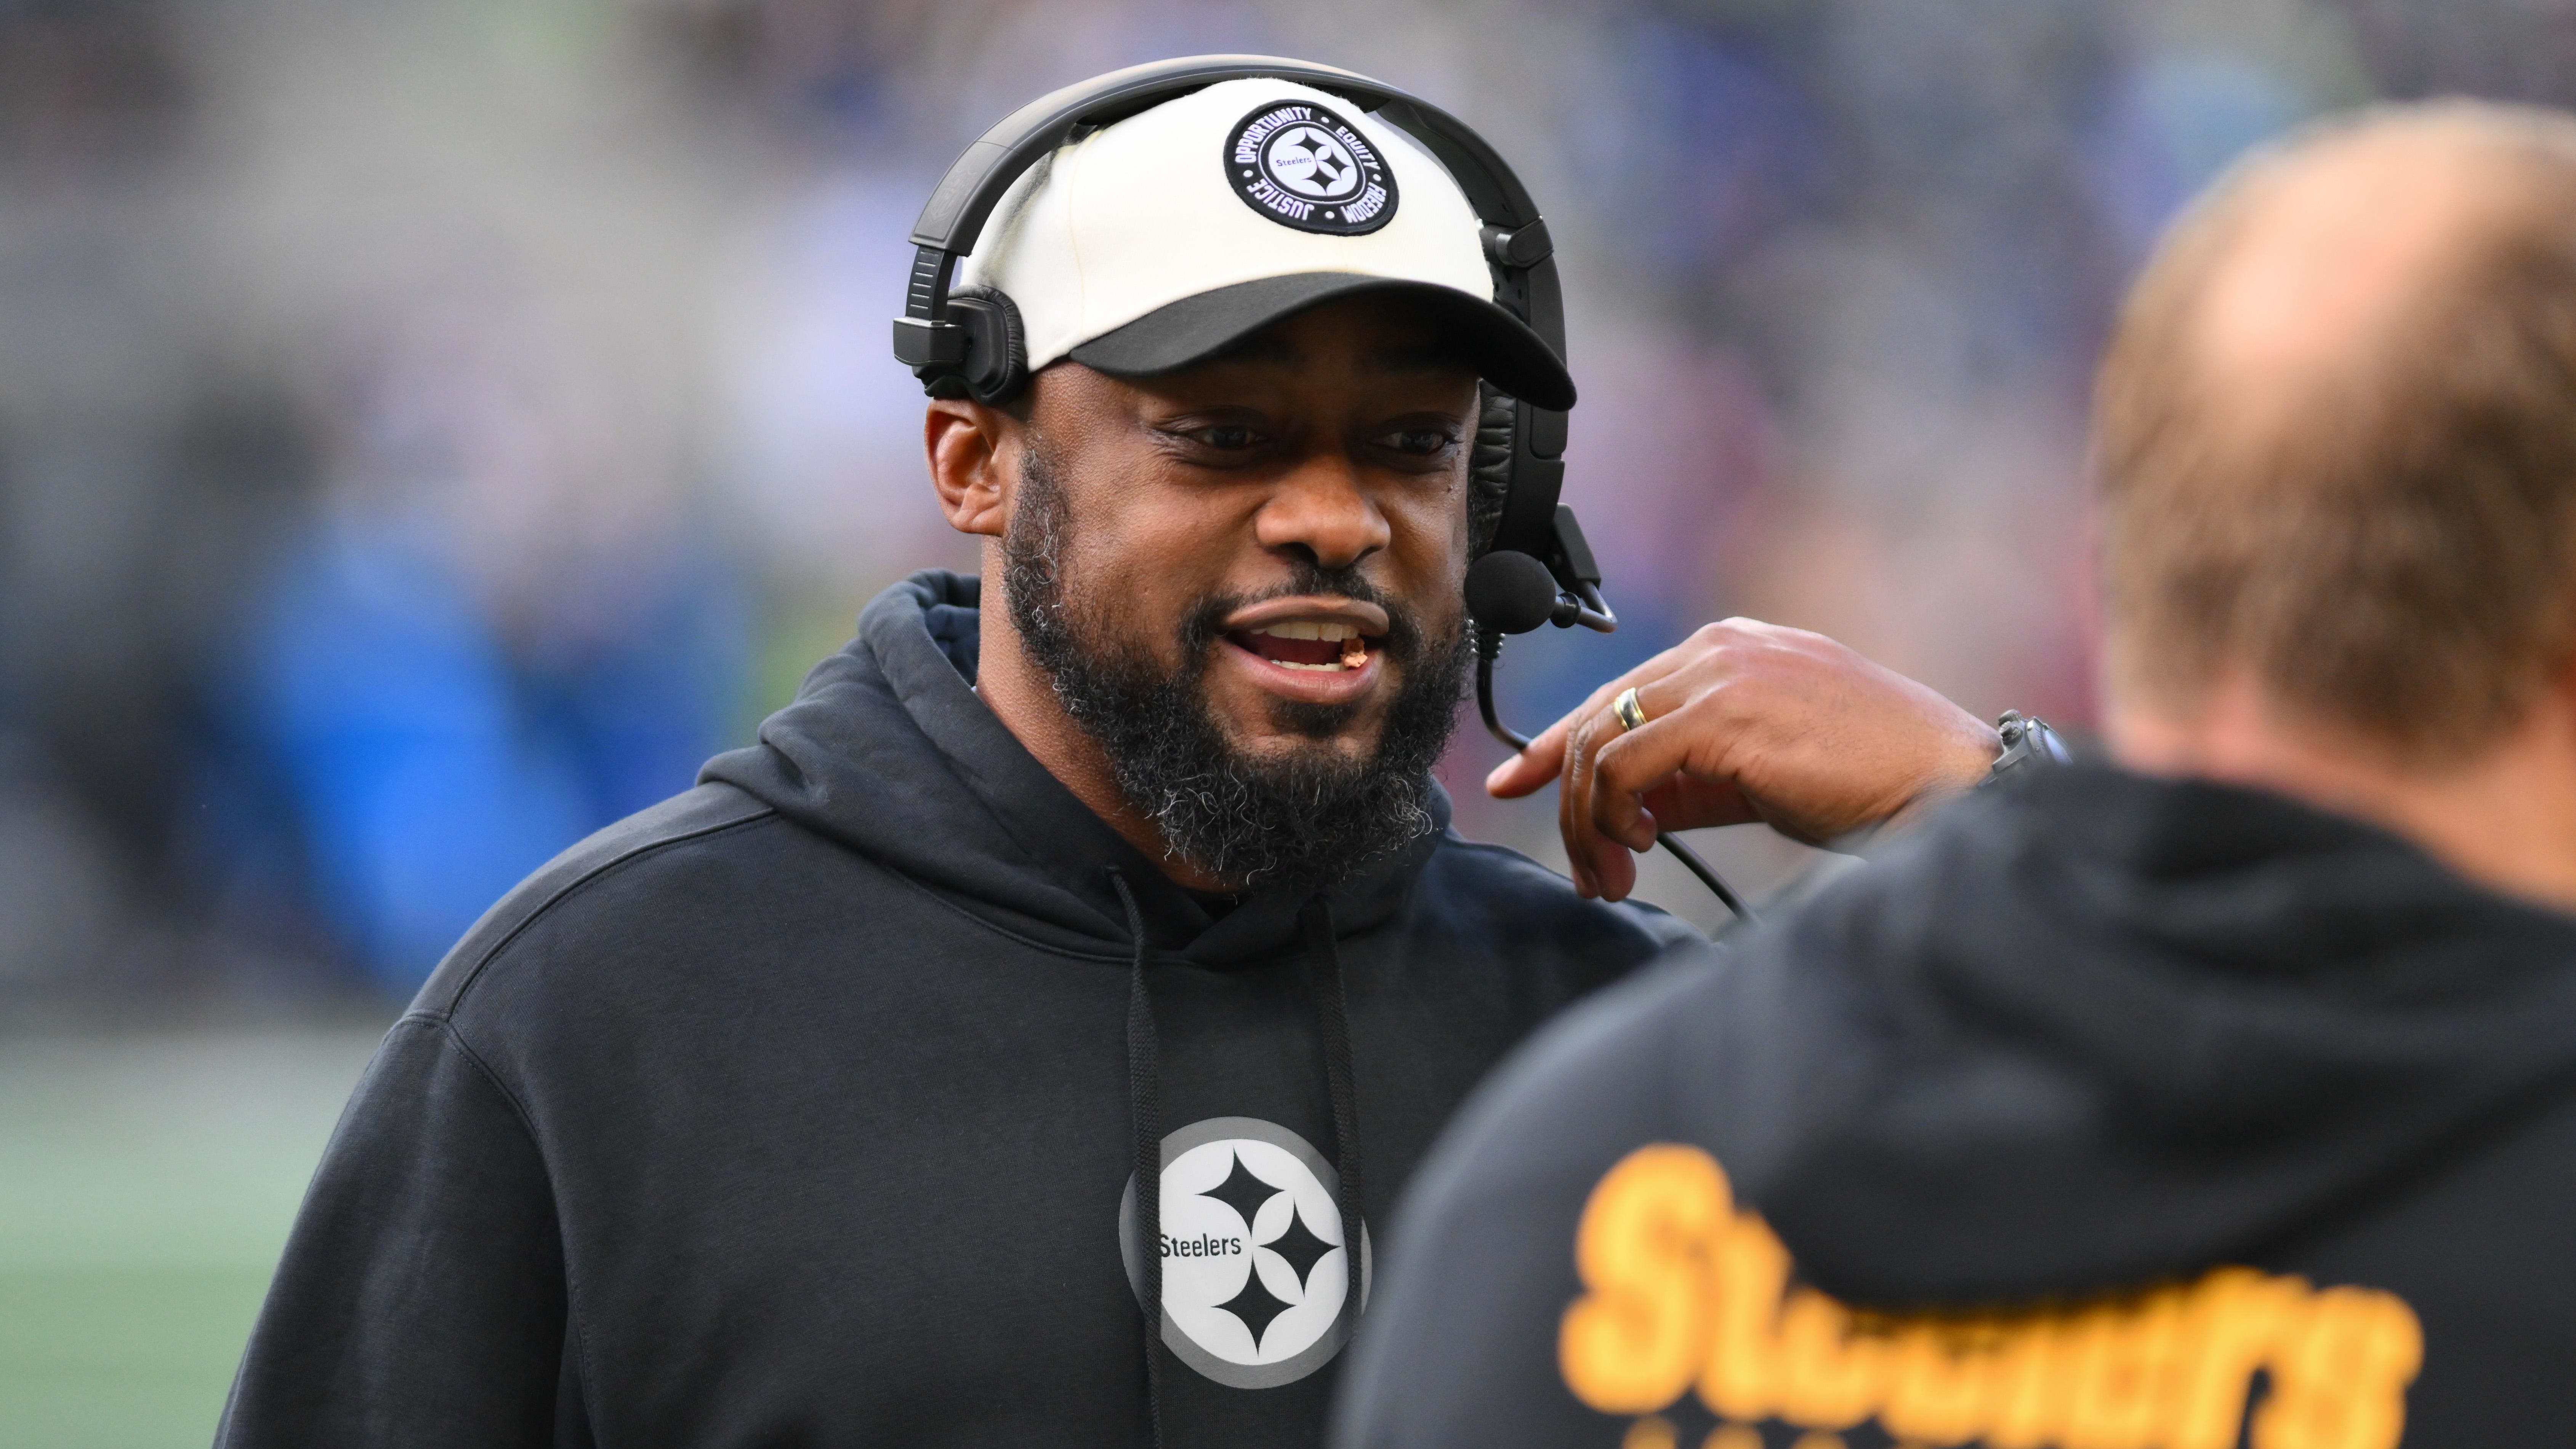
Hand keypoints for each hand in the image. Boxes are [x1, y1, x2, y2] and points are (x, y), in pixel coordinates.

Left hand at [1485, 619, 1999, 900]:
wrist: (1942, 783)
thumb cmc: (1869, 780)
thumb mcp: (1760, 773)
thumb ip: (1693, 780)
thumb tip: (1629, 811)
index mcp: (1731, 650)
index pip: (1618, 694)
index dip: (1558, 743)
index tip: (1515, 782)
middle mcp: (1719, 648)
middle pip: (1598, 715)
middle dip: (1568, 797)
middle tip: (1585, 872)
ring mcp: (1721, 675)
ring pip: (1603, 742)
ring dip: (1590, 822)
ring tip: (1611, 877)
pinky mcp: (1724, 715)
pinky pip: (1627, 764)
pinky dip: (1613, 813)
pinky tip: (1636, 850)